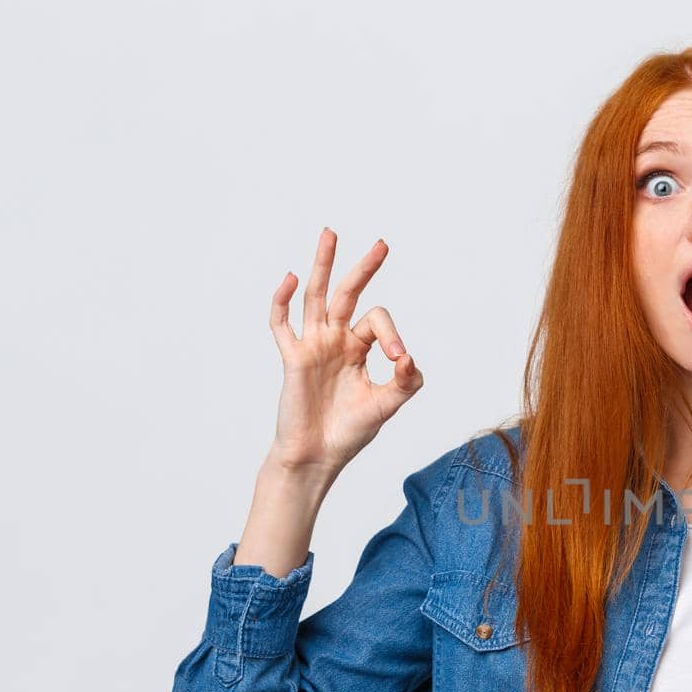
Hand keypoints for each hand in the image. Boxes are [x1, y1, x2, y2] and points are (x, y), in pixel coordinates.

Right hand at [265, 228, 422, 471]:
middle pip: (348, 294)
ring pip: (317, 297)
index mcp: (358, 349)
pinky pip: (282, 324)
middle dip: (364, 268)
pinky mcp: (292, 358)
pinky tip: (292, 278)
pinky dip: (283, 301)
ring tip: (331, 234)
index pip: (377, 321)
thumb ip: (405, 383)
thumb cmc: (349, 432)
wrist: (317, 456)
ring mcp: (312, 346)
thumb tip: (409, 357)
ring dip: (323, 265)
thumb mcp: (386, 406)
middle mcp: (335, 342)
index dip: (392, 334)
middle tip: (382, 243)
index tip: (399, 362)